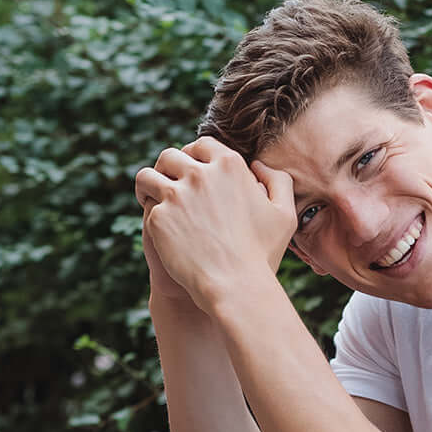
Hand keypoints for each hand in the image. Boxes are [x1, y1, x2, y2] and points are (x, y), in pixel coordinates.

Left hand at [134, 137, 296, 313]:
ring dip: (149, 184)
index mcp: (229, 165)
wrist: (236, 286)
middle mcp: (199, 174)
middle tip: (171, 186)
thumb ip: (278, 182)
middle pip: (170, 156)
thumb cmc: (263, 254)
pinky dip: (151, 213)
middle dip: (169, 169)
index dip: (195, 157)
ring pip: (148, 175)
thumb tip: (257, 165)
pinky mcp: (158, 217)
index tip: (193, 171)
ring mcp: (175, 194)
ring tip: (152, 198)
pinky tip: (160, 226)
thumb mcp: (285, 215)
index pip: (202, 146)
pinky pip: (147, 206)